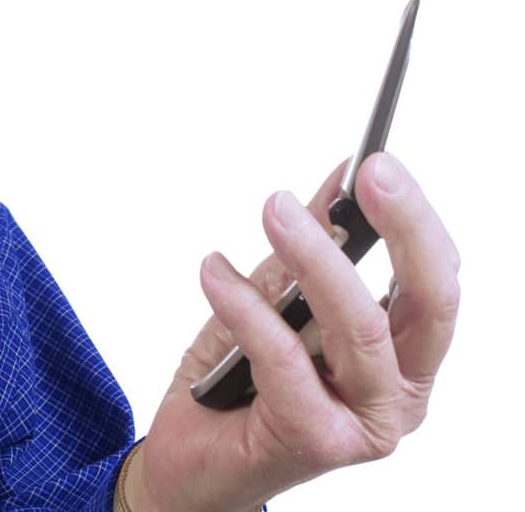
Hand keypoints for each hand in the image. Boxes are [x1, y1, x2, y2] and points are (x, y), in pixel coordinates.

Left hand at [126, 152, 459, 510]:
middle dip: (403, 228)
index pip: (434, 282)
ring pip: (358, 327)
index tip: (377, 160)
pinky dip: (246, 306)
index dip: (413, 218)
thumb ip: (302, 256)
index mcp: (404, 357)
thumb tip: (333, 189)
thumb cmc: (236, 383)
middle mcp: (400, 393)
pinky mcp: (319, 442)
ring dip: (315, 257)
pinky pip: (285, 359)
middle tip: (368, 172)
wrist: (189, 462)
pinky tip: (214, 272)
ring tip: (275, 209)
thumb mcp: (269, 304)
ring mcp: (367, 423)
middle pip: (427, 302)